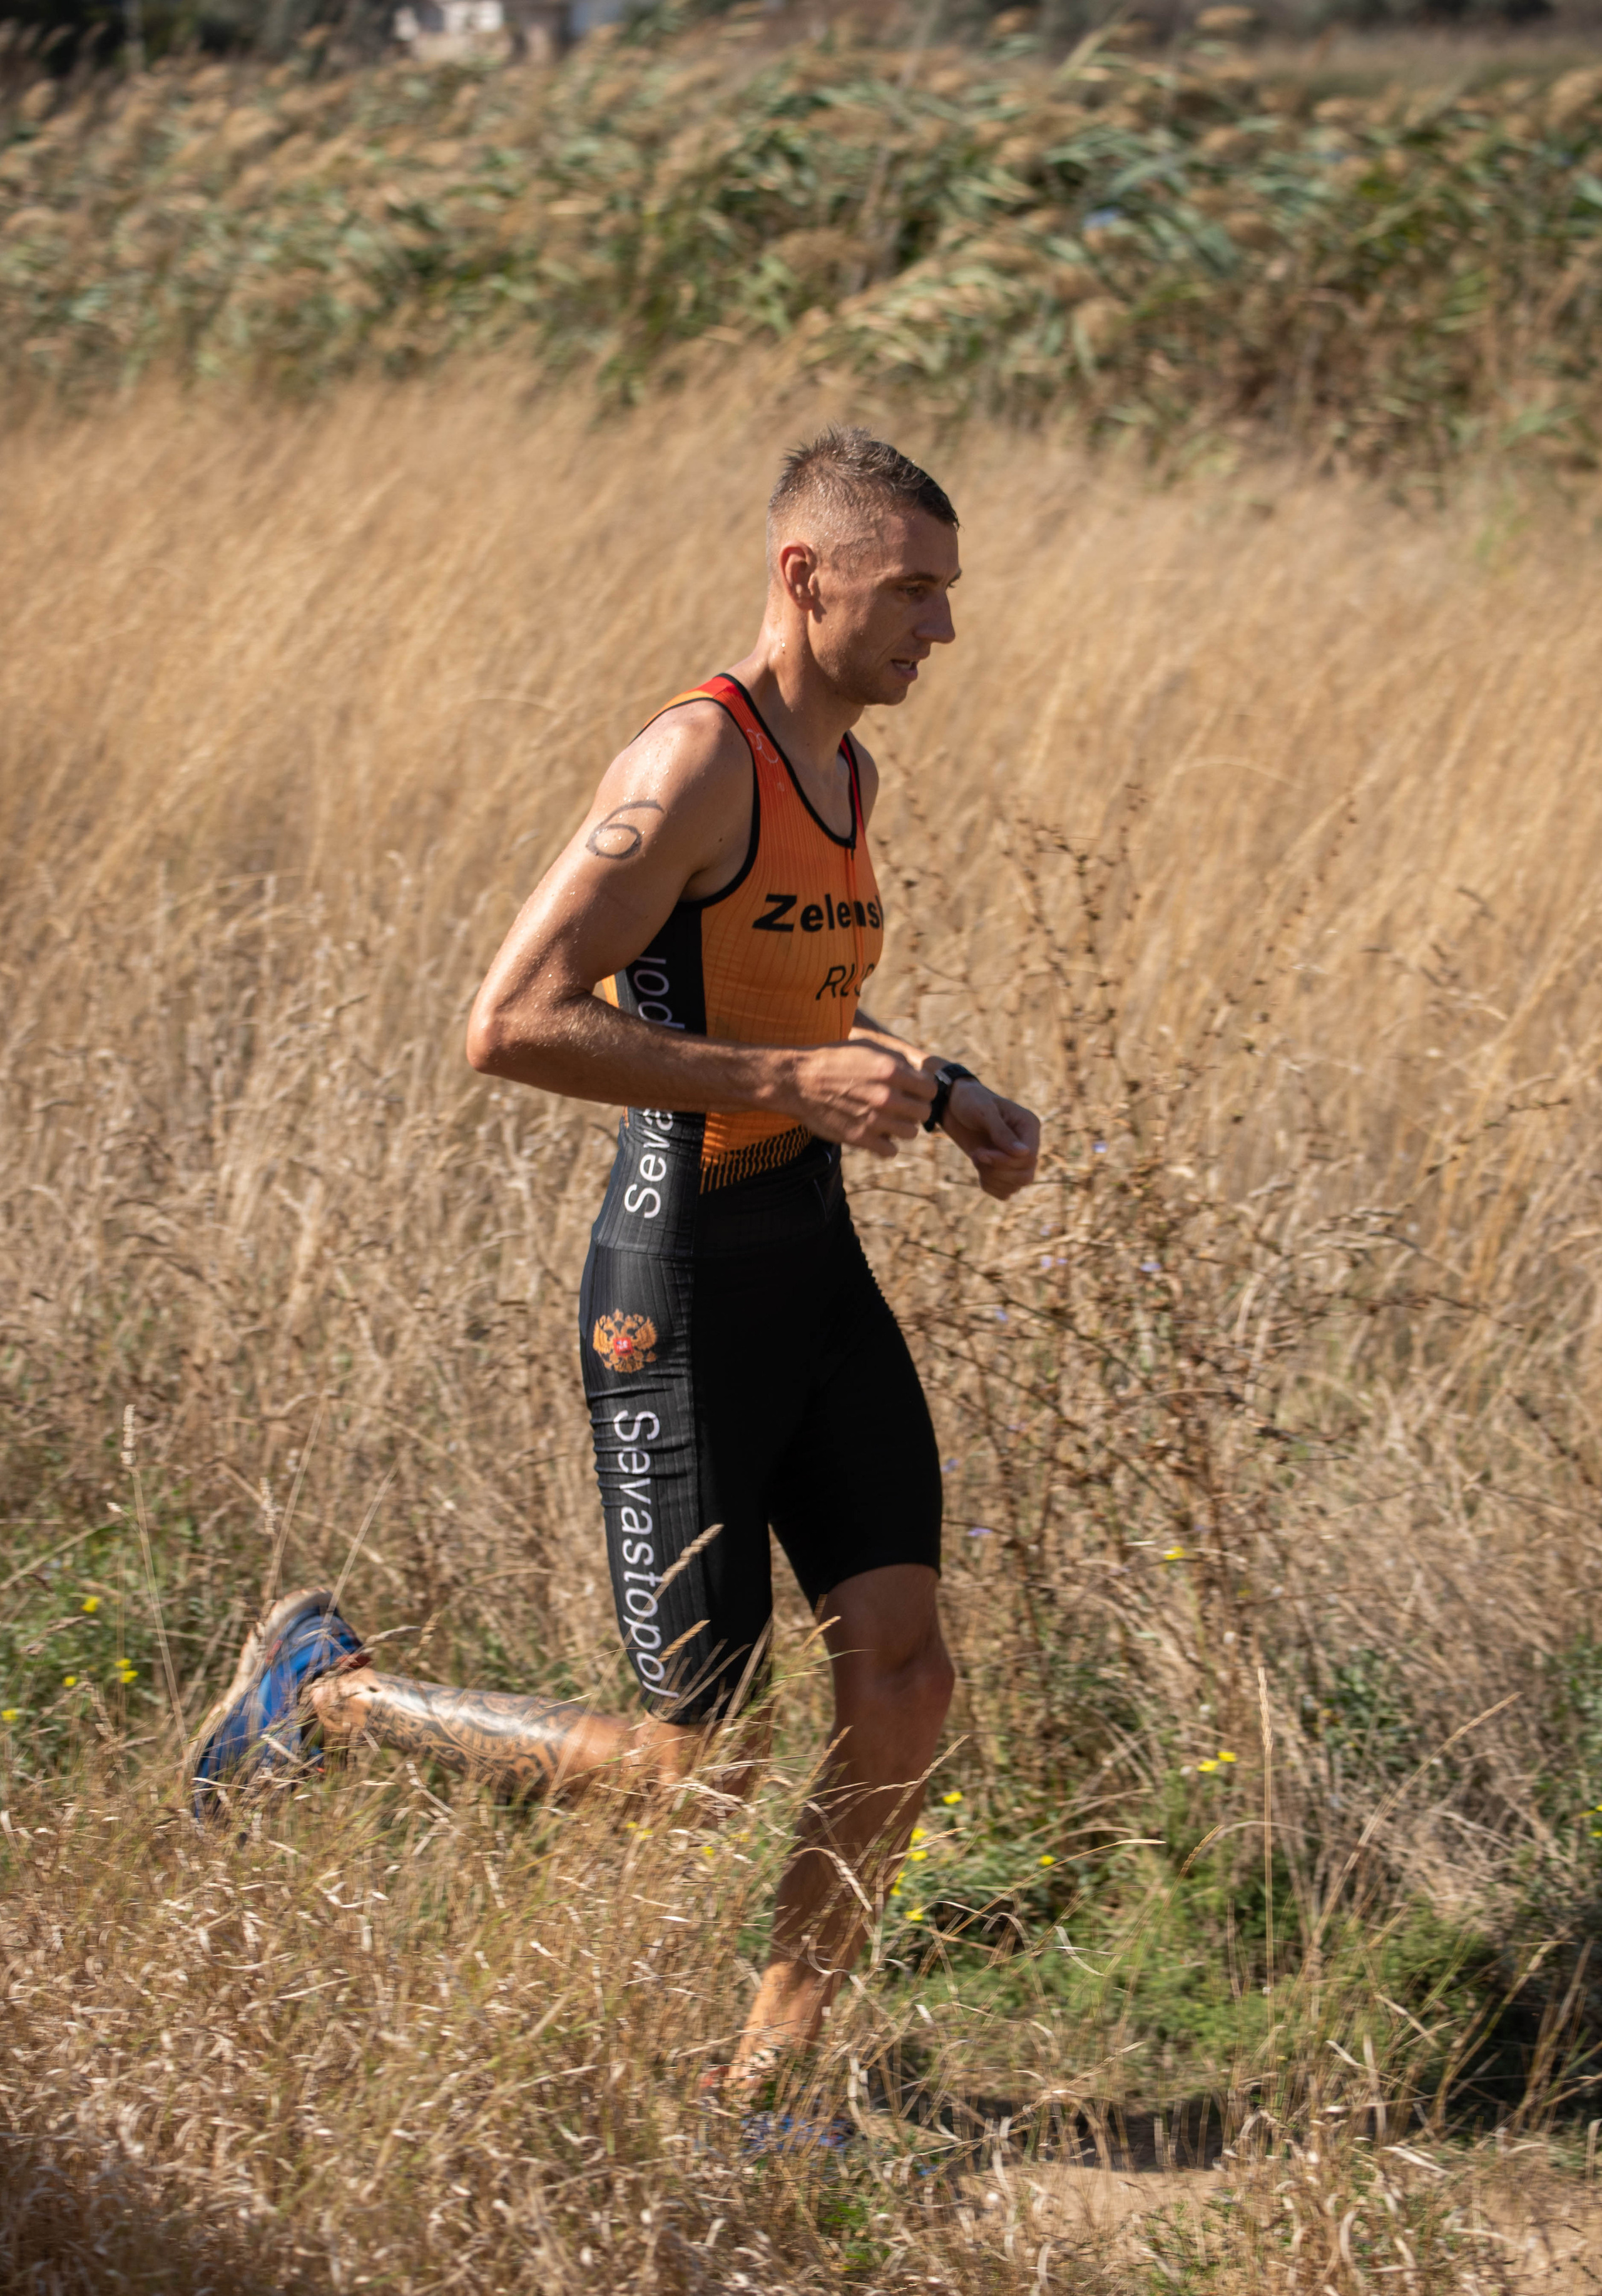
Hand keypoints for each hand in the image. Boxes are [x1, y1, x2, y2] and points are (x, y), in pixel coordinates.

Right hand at [787, 1042, 936, 1156]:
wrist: (798, 1081)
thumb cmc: (832, 1060)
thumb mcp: (866, 1047)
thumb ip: (895, 1059)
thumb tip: (916, 1073)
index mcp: (891, 1071)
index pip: (930, 1089)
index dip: (923, 1090)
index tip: (914, 1091)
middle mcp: (886, 1096)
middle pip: (923, 1112)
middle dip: (915, 1108)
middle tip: (903, 1106)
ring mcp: (874, 1119)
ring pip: (910, 1133)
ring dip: (903, 1127)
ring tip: (889, 1120)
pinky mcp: (859, 1138)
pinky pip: (890, 1150)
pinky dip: (887, 1145)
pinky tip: (878, 1134)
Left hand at [943, 1080, 1039, 1198]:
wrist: (953, 1105)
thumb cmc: (969, 1101)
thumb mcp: (983, 1111)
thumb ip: (1002, 1133)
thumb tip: (1024, 1153)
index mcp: (1028, 1126)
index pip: (1029, 1156)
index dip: (1006, 1161)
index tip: (981, 1152)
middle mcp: (1027, 1143)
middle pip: (1026, 1175)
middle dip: (998, 1171)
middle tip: (976, 1155)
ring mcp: (1016, 1158)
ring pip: (1016, 1185)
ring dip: (992, 1178)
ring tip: (976, 1158)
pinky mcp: (1003, 1169)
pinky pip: (1005, 1191)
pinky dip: (990, 1186)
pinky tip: (979, 1171)